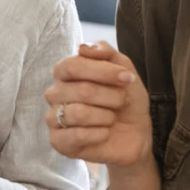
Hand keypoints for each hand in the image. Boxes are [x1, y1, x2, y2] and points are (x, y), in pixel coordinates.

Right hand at [45, 42, 152, 166]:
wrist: (135, 134)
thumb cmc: (126, 100)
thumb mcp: (124, 70)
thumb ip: (105, 52)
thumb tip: (83, 47)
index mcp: (65, 73)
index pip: (72, 66)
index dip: (101, 71)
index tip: (127, 78)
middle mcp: (55, 93)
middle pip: (80, 90)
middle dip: (111, 97)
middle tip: (123, 101)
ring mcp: (54, 118)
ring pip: (78, 113)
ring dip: (106, 116)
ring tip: (112, 118)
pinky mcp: (58, 142)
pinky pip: (76, 136)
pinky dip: (99, 134)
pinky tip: (105, 133)